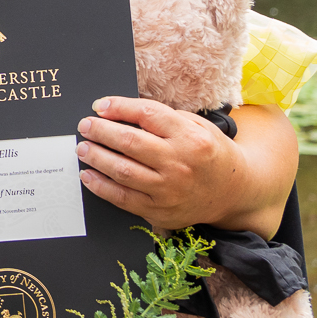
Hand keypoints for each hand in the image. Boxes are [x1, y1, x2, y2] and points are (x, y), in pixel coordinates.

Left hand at [75, 96, 244, 230]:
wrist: (234, 192)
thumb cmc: (209, 153)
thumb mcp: (197, 126)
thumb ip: (164, 118)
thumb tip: (121, 111)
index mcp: (190, 136)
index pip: (146, 114)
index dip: (118, 107)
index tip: (99, 106)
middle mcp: (179, 163)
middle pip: (129, 142)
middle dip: (100, 131)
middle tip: (85, 126)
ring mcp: (169, 190)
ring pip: (122, 170)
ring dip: (96, 157)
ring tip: (83, 147)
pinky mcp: (160, 211)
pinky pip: (122, 198)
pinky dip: (100, 186)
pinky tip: (88, 175)